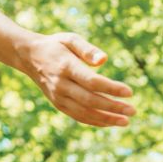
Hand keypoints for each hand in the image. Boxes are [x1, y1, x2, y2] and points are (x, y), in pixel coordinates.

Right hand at [20, 32, 136, 127]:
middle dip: (113, 107)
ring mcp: (58, 96)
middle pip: (90, 100)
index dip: (111, 88)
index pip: (92, 81)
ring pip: (84, 112)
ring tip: (126, 121)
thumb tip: (104, 60)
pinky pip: (78, 116)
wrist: (29, 56)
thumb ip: (87, 48)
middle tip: (133, 110)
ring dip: (106, 119)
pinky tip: (110, 122)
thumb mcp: (70, 39)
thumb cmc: (56, 46)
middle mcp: (60, 84)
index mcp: (65, 66)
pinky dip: (95, 121)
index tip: (129, 92)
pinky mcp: (58, 103)